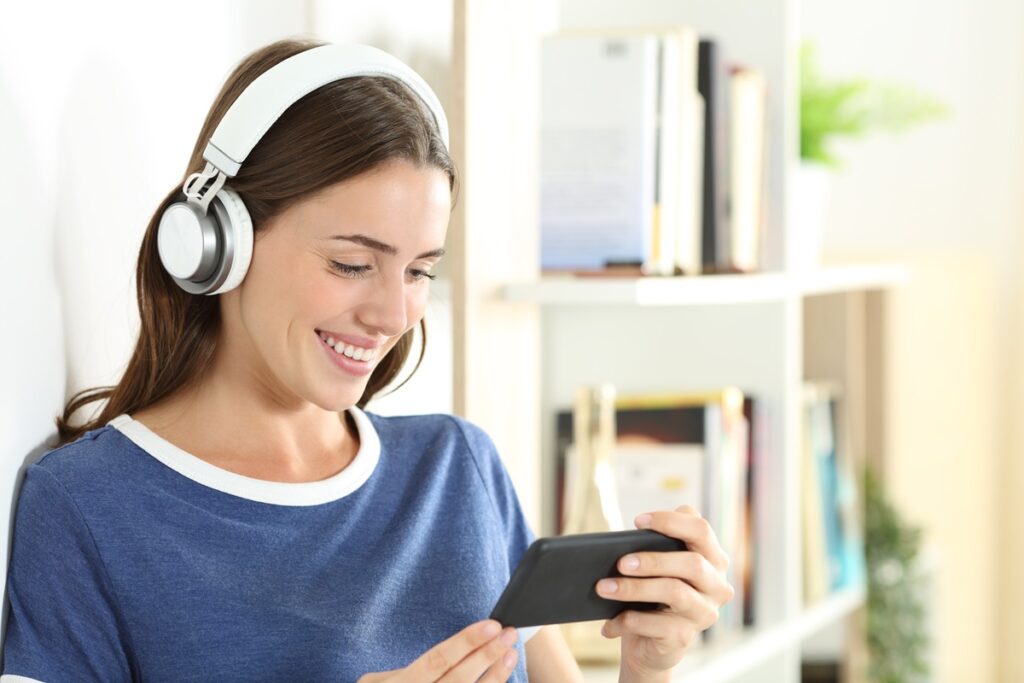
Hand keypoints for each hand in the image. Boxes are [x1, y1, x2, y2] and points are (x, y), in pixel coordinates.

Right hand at [356, 619, 519, 682]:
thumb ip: (404, 673)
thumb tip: (447, 653)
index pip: (437, 660)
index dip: (466, 641)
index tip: (492, 624)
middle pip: (459, 679)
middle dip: (487, 654)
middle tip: (510, 633)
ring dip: (495, 677)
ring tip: (511, 654)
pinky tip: (499, 679)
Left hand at [595, 505, 734, 678]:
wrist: (650, 643)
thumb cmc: (653, 593)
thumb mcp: (657, 566)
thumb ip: (654, 545)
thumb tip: (622, 541)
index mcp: (713, 559)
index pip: (701, 530)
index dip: (671, 521)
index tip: (638, 521)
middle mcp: (717, 586)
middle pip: (693, 564)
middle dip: (653, 560)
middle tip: (621, 562)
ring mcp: (704, 614)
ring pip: (674, 592)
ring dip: (634, 588)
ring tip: (604, 588)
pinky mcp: (685, 638)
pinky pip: (656, 625)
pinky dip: (627, 621)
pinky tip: (608, 623)